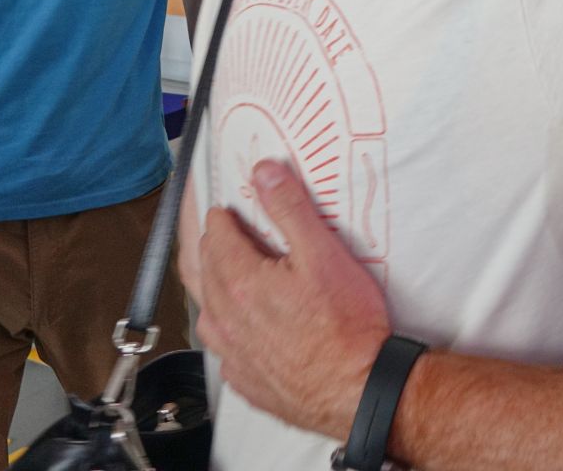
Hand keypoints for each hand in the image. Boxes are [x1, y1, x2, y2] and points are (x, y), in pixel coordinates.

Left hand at [190, 160, 390, 440]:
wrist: (359, 389)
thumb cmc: (347, 326)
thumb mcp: (324, 254)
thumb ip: (290, 209)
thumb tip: (264, 173)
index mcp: (242, 283)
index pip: (215, 238)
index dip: (220, 218)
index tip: (224, 209)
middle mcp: (227, 319)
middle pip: (202, 271)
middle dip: (208, 246)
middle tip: (216, 232)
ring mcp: (233, 353)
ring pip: (205, 312)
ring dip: (211, 288)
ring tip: (222, 275)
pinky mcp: (245, 379)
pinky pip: (221, 348)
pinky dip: (224, 328)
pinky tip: (239, 326)